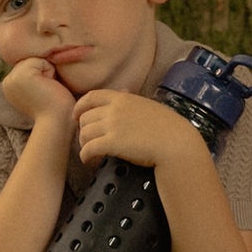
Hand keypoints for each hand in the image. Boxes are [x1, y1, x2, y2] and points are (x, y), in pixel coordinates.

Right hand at [2, 57, 76, 124]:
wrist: (56, 123)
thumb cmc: (55, 109)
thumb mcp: (39, 91)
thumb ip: (35, 78)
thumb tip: (42, 63)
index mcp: (10, 86)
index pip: (30, 66)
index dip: (43, 76)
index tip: (44, 94)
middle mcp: (8, 81)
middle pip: (33, 60)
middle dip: (45, 73)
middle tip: (46, 93)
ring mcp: (13, 77)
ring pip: (38, 60)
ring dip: (49, 73)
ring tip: (47, 91)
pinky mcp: (23, 74)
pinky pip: (43, 61)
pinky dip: (51, 73)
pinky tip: (49, 88)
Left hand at [74, 89, 190, 168]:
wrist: (175, 143)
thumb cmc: (166, 126)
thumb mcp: (146, 105)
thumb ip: (130, 100)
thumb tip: (122, 91)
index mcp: (122, 98)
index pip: (91, 97)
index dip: (80, 107)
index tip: (76, 116)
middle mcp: (113, 110)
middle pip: (85, 118)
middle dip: (82, 130)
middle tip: (87, 140)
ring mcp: (112, 126)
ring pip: (84, 133)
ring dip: (83, 144)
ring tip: (89, 152)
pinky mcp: (112, 143)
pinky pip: (89, 148)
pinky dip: (85, 155)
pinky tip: (88, 160)